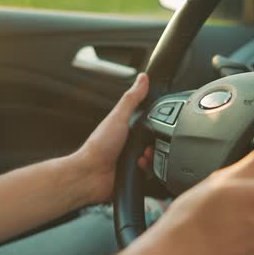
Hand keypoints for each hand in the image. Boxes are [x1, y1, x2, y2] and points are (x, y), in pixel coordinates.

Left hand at [76, 73, 148, 203]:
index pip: (151, 122)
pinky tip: (140, 167)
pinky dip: (149, 170)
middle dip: (157, 144)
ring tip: (143, 156)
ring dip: (153, 158)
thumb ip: (132, 99)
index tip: (162, 123)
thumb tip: (142, 78)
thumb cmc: (99, 147)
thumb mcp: (118, 117)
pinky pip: (152, 173)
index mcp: (128, 128)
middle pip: (156, 141)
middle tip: (148, 144)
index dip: (159, 123)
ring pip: (157, 158)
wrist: (91, 175)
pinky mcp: (135, 175)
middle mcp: (131, 144)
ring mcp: (133, 160)